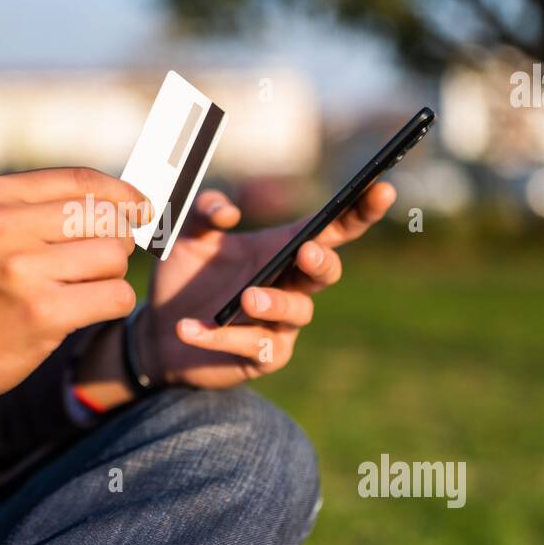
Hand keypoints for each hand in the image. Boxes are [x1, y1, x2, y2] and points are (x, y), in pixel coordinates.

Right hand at [0, 168, 147, 462]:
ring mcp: (22, 270)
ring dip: (110, 278)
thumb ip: (39, 210)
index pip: (81, 180)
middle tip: (94, 267)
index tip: (140, 210)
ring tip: (77, 292)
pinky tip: (80, 313)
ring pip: (115, 258)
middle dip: (114, 243)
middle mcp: (4, 225)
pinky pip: (115, 297)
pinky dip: (111, 306)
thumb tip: (121, 201)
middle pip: (106, 218)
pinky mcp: (41, 313)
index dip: (122, 195)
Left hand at [137, 182, 395, 389]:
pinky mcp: (263, 356)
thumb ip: (204, 212)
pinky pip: (252, 346)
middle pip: (326, 272)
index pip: (332, 228)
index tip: (382, 187)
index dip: (360, 210)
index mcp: (283, 250)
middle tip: (305, 251)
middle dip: (322, 261)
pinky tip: (189, 328)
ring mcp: (281, 324)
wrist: (160, 330)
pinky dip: (220, 336)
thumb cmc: (186, 277)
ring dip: (275, 302)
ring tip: (247, 297)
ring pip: (297, 312)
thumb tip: (228, 213)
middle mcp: (291, 285)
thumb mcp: (187, 235)